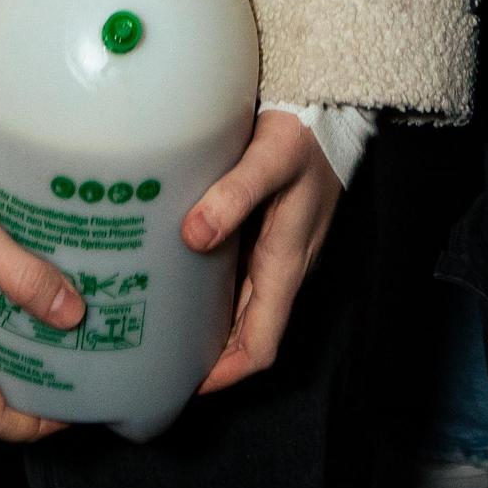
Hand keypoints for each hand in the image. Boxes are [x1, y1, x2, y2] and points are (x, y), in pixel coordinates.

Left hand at [184, 111, 340, 395]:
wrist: (332, 103)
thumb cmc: (305, 131)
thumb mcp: (271, 157)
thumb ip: (234, 194)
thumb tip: (193, 237)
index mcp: (286, 263)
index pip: (260, 344)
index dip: (226, 373)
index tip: (184, 385)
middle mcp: (284, 265)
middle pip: (248, 332)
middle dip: (209, 357)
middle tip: (156, 360)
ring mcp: (279, 249)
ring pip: (244, 306)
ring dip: (209, 325)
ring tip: (159, 325)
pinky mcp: (270, 230)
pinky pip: (241, 276)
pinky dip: (212, 289)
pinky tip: (178, 273)